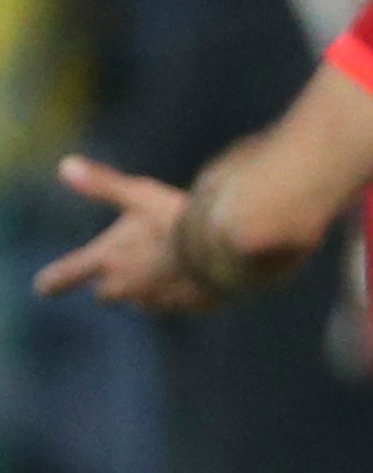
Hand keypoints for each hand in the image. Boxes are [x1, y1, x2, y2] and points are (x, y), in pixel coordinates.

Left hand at [37, 156, 231, 315]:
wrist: (229, 249)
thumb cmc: (179, 218)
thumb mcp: (140, 194)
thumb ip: (103, 184)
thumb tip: (64, 165)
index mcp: (108, 259)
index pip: (65, 276)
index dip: (52, 281)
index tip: (43, 286)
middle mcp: (127, 286)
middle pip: (106, 294)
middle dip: (111, 285)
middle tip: (121, 270)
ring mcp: (158, 300)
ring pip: (143, 301)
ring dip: (147, 289)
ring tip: (167, 268)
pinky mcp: (189, 307)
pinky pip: (177, 303)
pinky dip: (180, 293)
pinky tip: (195, 275)